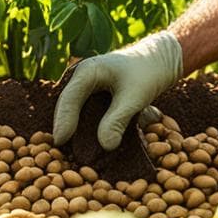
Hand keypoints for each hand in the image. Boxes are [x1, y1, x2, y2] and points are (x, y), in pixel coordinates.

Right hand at [52, 31, 182, 149]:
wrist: (158, 62)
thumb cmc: (147, 74)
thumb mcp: (134, 97)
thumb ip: (118, 120)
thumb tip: (106, 146)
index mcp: (87, 71)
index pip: (69, 99)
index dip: (63, 121)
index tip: (60, 142)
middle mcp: (81, 78)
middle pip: (66, 107)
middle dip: (64, 129)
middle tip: (59, 155)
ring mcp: (85, 87)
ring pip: (73, 112)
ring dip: (73, 131)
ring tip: (69, 155)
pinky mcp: (92, 96)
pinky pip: (83, 114)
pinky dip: (84, 129)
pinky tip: (85, 147)